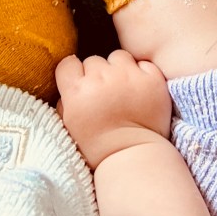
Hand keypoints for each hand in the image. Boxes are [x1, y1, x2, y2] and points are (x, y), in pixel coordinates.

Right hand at [56, 51, 171, 170]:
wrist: (133, 158)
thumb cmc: (98, 148)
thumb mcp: (70, 128)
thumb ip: (65, 104)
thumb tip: (67, 88)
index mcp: (77, 91)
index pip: (68, 64)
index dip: (73, 73)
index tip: (80, 84)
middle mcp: (101, 78)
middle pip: (93, 60)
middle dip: (97, 74)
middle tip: (104, 93)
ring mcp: (128, 76)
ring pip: (118, 56)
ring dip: (119, 68)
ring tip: (123, 88)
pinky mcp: (151, 78)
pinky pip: (143, 64)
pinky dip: (142, 73)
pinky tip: (141, 90)